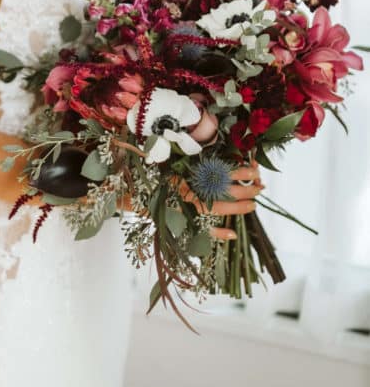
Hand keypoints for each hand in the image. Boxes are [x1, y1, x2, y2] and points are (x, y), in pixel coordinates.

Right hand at [117, 161, 263, 241]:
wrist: (125, 192)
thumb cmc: (147, 173)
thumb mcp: (168, 160)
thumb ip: (189, 157)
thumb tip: (213, 152)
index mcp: (186, 173)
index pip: (218, 173)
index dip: (238, 172)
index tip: (254, 169)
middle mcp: (186, 190)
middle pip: (222, 190)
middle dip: (244, 189)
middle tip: (261, 186)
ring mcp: (184, 206)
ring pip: (217, 208)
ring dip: (238, 207)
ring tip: (254, 203)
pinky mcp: (179, 218)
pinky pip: (201, 229)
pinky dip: (217, 232)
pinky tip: (232, 234)